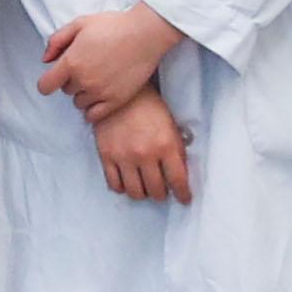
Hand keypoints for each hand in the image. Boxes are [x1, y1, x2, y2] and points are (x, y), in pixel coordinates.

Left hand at [35, 2, 186, 116]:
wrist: (145, 34)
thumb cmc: (113, 26)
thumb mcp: (80, 24)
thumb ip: (57, 40)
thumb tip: (45, 60)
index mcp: (71, 62)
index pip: (45, 86)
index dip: (48, 81)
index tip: (55, 77)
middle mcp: (83, 81)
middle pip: (66, 91)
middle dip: (72, 80)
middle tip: (87, 66)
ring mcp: (100, 93)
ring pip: (80, 103)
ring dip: (83, 94)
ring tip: (97, 79)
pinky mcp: (116, 100)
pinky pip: (94, 115)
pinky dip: (93, 108)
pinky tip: (100, 96)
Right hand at [91, 86, 193, 203]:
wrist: (121, 92)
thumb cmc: (148, 105)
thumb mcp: (170, 125)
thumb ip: (176, 150)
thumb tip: (180, 174)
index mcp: (165, 145)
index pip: (178, 181)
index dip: (183, 194)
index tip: (184, 198)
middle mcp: (145, 154)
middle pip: (156, 191)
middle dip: (162, 194)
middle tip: (163, 190)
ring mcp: (124, 157)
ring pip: (135, 192)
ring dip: (143, 193)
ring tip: (145, 186)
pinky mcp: (107, 156)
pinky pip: (114, 185)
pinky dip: (122, 188)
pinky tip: (127, 181)